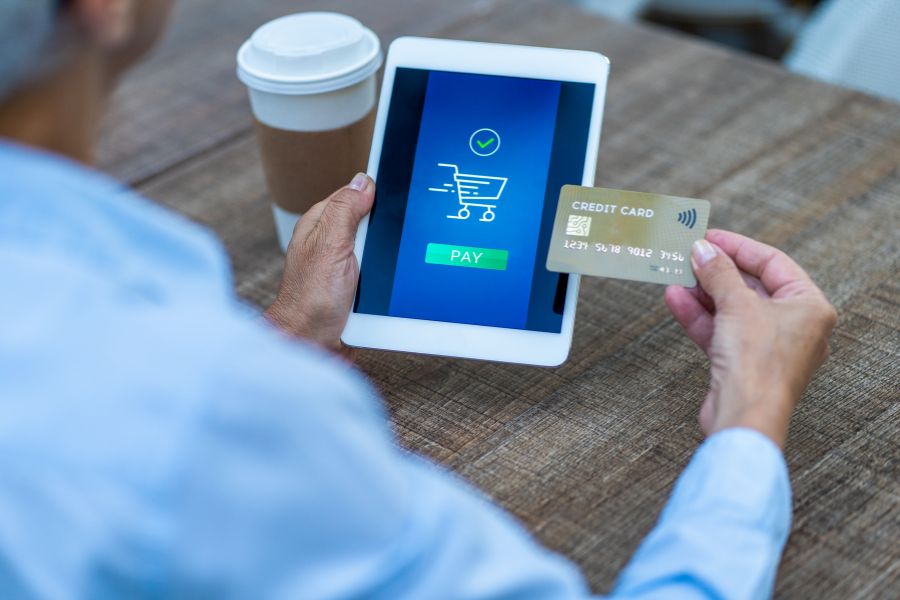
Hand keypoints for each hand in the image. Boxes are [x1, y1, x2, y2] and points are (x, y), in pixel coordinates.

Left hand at [264, 173, 373, 358]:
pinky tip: (387, 288)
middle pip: (373, 223)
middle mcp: (332, 241)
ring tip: (380, 274)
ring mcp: (346, 265)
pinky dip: (388, 280)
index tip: (396, 200)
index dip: (376, 196)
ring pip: (381, 250)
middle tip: (380, 250)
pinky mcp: (358, 287)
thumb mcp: (330, 245)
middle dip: (385, 233)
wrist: (313, 345)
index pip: (355, 195)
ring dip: (388, 261)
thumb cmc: (312, 299)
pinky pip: (383, 274)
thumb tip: (363, 181)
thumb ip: (345, 210)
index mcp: (322, 223)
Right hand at [665, 230, 836, 447]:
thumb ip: (718, 273)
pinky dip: (700, 316)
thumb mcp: (737, 305)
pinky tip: (676, 300)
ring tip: (676, 275)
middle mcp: (795, 326)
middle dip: (716, 272)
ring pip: (732, 310)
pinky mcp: (744, 364)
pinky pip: (721, 331)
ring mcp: (768, 347)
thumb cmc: (758, 363)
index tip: (710, 237)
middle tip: (690, 256)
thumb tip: (702, 249)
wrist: (744, 418)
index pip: (773, 263)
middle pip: (751, 287)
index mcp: (810, 306)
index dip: (739, 247)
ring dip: (703, 293)